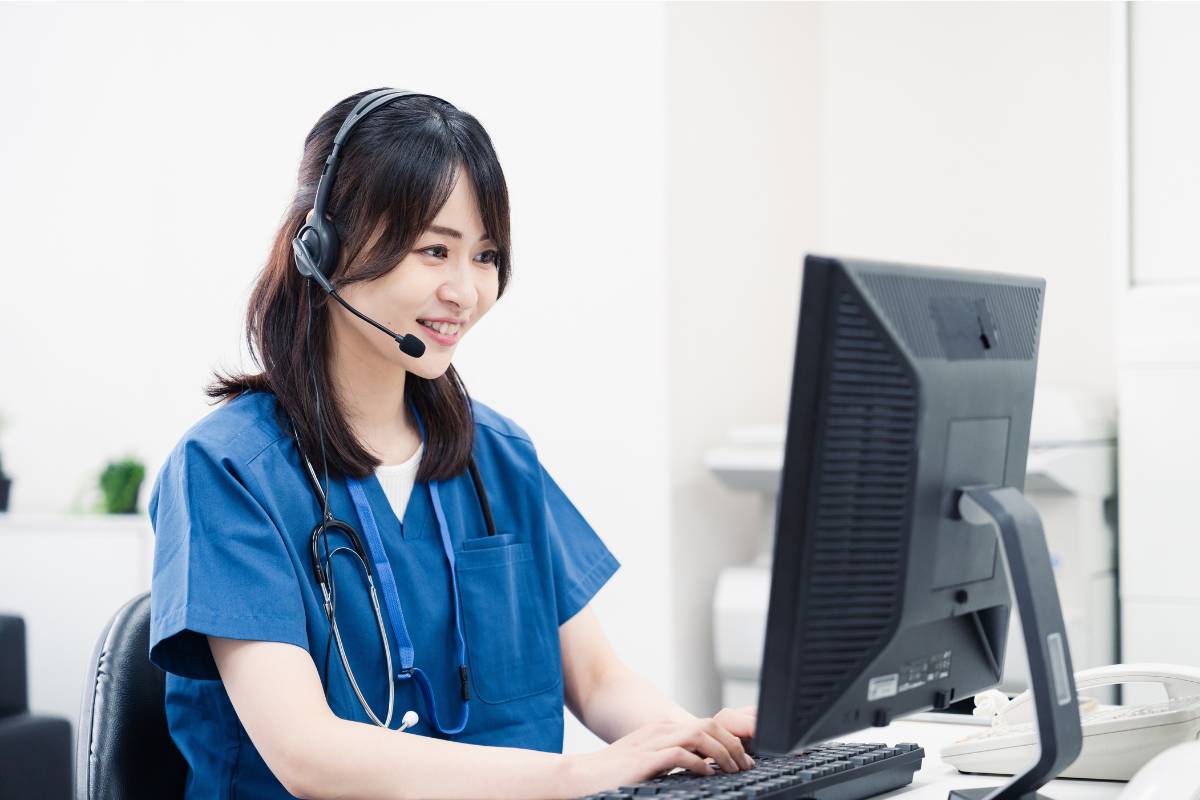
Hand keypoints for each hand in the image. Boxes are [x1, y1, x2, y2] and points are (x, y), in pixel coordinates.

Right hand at [563, 710, 757, 796]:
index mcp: (662, 729)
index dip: (730, 740)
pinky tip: (708, 774)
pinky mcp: (645, 759)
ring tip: (734, 769)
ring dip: (722, 752)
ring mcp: (652, 743)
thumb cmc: (613, 774)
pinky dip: (699, 763)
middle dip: (733, 744)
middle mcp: (659, 730)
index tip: (743, 759)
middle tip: (746, 764)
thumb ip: (672, 758)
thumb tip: (703, 767)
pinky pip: (681, 754)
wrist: (581, 776)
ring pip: (700, 735)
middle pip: (709, 725)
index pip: (706, 724)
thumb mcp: (648, 761)